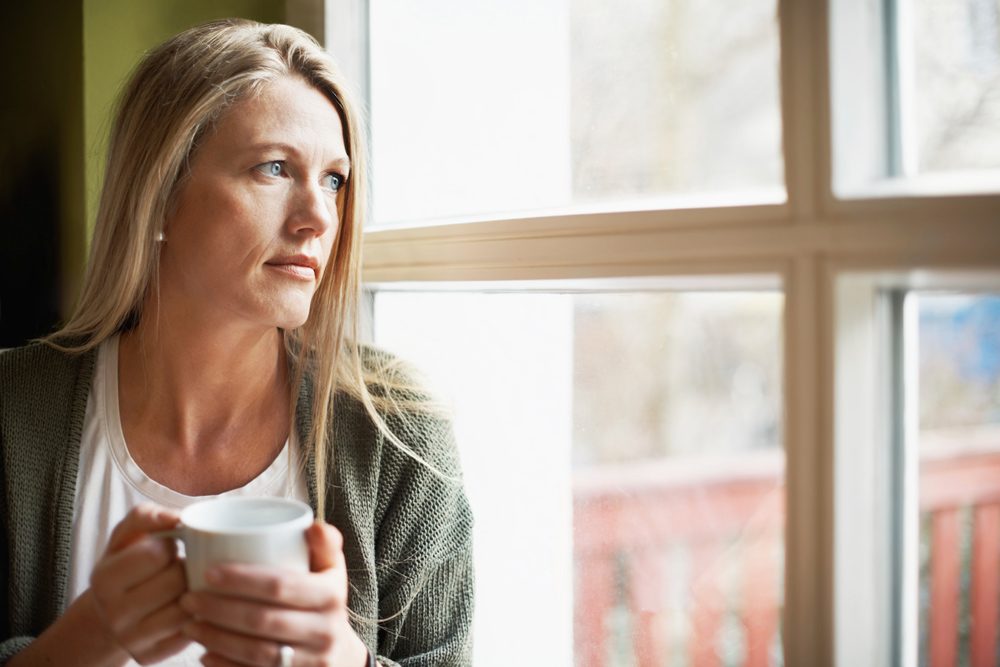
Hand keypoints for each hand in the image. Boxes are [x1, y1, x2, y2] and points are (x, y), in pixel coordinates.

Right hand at [89, 503, 192, 664]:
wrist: (110, 612)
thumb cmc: (125, 564)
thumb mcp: (127, 535)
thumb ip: (147, 516)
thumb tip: (176, 518)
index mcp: (104, 580)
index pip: (156, 554)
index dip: (170, 545)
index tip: (168, 547)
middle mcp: (114, 614)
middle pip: (175, 582)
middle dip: (186, 567)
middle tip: (184, 566)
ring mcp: (132, 640)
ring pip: (186, 610)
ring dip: (196, 592)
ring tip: (188, 584)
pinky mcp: (150, 657)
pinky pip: (189, 634)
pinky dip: (197, 617)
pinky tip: (192, 606)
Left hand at [180, 521, 369, 666]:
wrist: (341, 656)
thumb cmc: (324, 601)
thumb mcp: (332, 571)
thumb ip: (325, 544)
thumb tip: (312, 526)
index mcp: (331, 596)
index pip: (279, 585)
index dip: (241, 579)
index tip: (208, 572)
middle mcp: (324, 631)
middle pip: (262, 620)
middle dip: (219, 609)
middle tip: (188, 599)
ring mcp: (310, 662)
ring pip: (255, 653)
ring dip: (216, 638)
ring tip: (190, 624)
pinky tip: (205, 654)